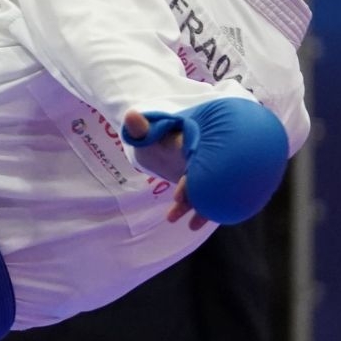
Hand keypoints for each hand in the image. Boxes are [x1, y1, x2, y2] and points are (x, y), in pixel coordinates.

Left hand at [122, 110, 207, 229]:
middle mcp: (206, 159)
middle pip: (207, 179)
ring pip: (209, 192)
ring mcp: (208, 173)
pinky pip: (210, 198)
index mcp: (196, 145)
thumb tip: (130, 114)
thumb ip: (141, 129)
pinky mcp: (207, 185)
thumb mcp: (151, 134)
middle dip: (195, 197)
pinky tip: (194, 225)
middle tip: (180, 212)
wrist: (174, 140)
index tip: (177, 195)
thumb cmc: (163, 137)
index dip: (189, 180)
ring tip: (191, 226)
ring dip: (201, 208)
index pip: (198, 162)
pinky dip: (204, 211)